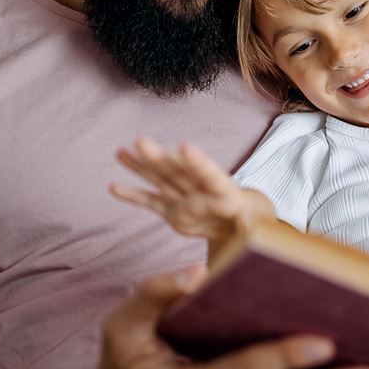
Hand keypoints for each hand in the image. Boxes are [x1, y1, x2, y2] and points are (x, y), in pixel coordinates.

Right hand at [111, 138, 265, 240]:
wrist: (239, 225)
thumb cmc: (251, 225)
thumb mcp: (254, 227)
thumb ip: (248, 227)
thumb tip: (248, 227)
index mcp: (223, 191)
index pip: (211, 174)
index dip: (198, 162)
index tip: (184, 146)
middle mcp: (199, 188)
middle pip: (178, 171)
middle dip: (159, 157)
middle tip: (140, 141)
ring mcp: (182, 198)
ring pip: (159, 179)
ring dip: (140, 167)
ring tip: (121, 151)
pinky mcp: (171, 211)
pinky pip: (150, 202)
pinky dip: (133, 196)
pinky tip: (114, 187)